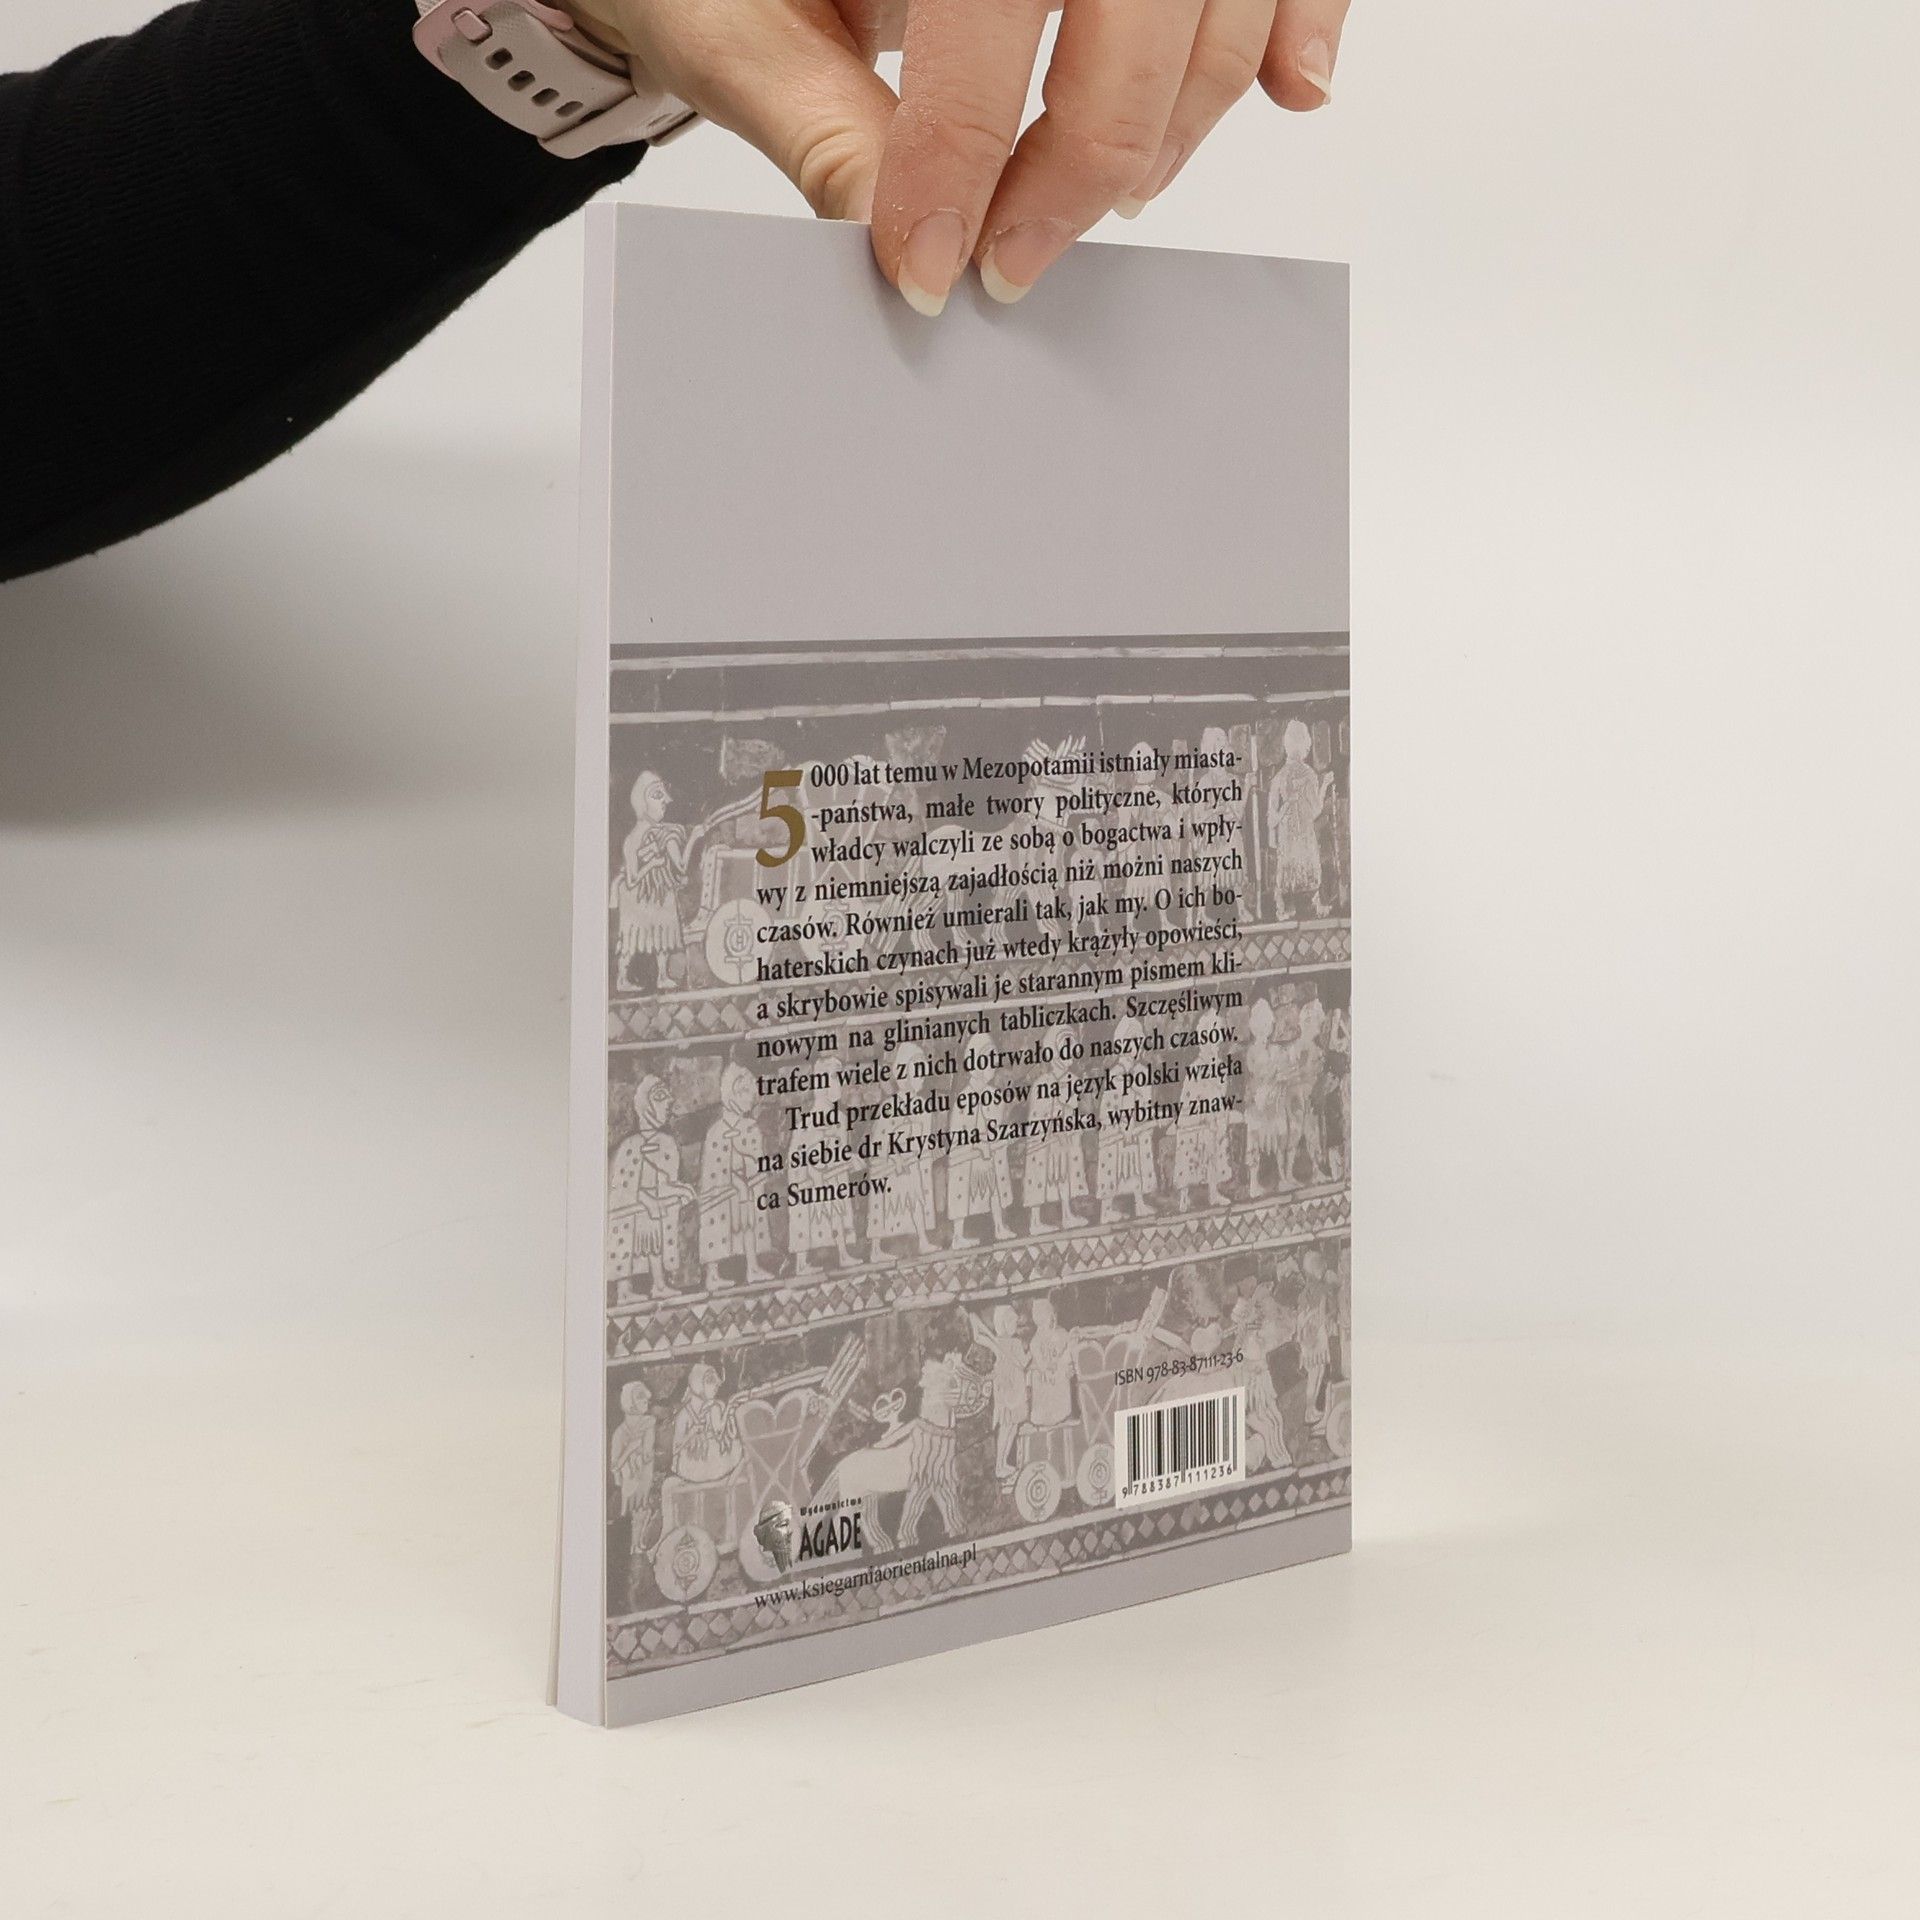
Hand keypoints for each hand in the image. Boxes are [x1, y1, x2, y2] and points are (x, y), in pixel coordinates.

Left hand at [572, 0, 1350, 312]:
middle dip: (1081, 160)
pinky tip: (1287, 91)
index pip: (987, 9)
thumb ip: (819, 120)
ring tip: (1106, 200)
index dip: (963, 154)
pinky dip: (1296, 25)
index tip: (933, 266)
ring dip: (1178, 120)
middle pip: (1136, 4)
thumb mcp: (744, 17)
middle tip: (1015, 263)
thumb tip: (894, 234)